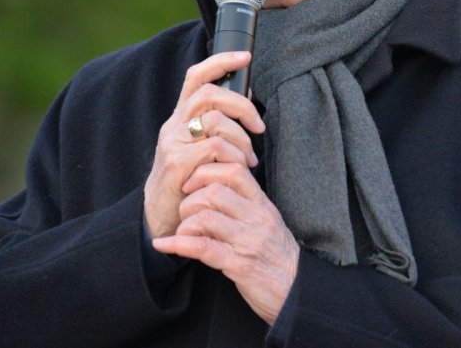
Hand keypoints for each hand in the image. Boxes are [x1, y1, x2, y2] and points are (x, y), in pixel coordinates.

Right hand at [143, 51, 265, 238]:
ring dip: (241, 139)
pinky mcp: (176, 163)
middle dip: (242, 107)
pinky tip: (238, 170)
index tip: (244, 56)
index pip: (196, 77)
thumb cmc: (189, 182)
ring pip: (215, 120)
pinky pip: (214, 148)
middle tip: (259, 128)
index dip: (220, 61)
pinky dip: (233, 156)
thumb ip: (217, 125)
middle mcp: (174, 126)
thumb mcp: (200, 149)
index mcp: (181, 118)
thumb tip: (246, 97)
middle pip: (210, 94)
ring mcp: (172, 143)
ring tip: (250, 160)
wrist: (161, 218)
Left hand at [152, 161, 299, 324]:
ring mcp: (249, 240)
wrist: (297, 291)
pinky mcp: (239, 265)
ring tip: (181, 233)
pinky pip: (202, 248)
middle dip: (189, 200)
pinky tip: (163, 245)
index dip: (205, 172)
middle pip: (214, 190)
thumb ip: (245, 205)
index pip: (234, 170)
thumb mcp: (268, 223)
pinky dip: (177, 244)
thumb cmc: (278, 257)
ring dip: (184, 224)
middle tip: (183, 213)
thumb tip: (213, 188)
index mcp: (263, 204)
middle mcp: (257, 218)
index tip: (190, 184)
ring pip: (206, 216)